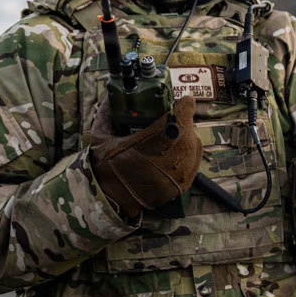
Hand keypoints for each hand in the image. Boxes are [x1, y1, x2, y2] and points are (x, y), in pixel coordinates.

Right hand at [89, 95, 201, 216]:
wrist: (107, 201)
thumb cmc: (102, 168)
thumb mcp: (100, 137)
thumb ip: (107, 112)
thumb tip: (109, 95)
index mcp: (144, 146)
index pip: (176, 119)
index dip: (184, 106)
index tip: (184, 99)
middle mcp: (164, 161)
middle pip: (187, 132)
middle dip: (185, 120)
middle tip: (177, 114)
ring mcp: (174, 176)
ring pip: (193, 146)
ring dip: (188, 135)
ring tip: (178, 130)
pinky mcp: (179, 186)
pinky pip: (195, 162)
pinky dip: (192, 151)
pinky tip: (182, 146)